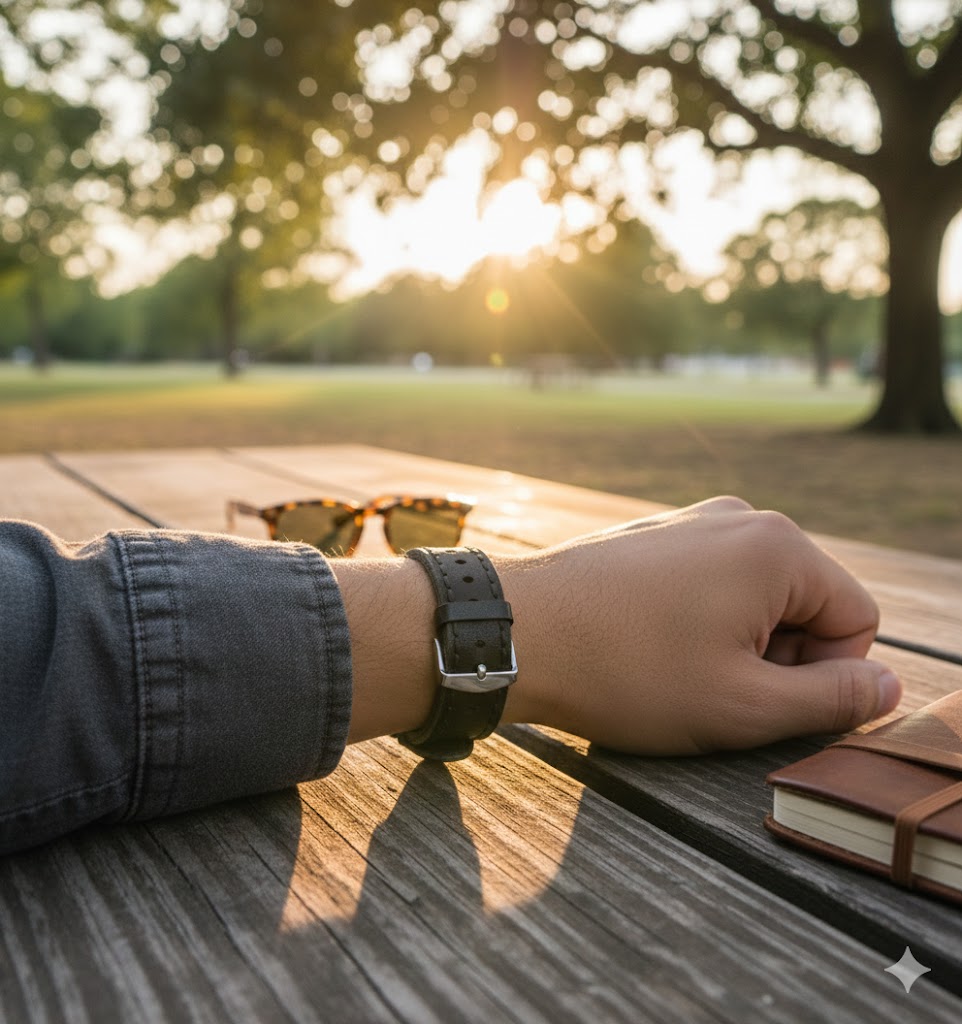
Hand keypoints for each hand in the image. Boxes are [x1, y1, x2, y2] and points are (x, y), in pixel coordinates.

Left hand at [498, 497, 900, 754]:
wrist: (515, 632)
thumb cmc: (626, 673)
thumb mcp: (743, 706)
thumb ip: (832, 700)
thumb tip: (887, 687)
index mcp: (778, 548)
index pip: (856, 618)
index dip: (827, 676)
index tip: (763, 701)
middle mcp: (739, 518)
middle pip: (805, 602)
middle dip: (778, 657)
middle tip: (716, 692)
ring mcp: (690, 521)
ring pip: (754, 596)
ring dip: (734, 644)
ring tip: (676, 671)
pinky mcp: (652, 537)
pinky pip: (707, 584)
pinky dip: (697, 623)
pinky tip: (649, 648)